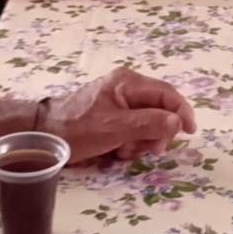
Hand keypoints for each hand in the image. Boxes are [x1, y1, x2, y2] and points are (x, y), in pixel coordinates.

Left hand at [46, 66, 197, 162]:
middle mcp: (127, 88)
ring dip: (140, 142)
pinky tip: (115, 151)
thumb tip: (177, 122)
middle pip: (160, 111)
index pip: (167, 93)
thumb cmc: (76, 128)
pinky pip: (134, 131)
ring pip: (148, 125)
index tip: (189, 132)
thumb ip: (147, 124)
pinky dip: (130, 144)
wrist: (43, 135)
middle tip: (147, 150)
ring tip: (121, 151)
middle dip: (155, 133)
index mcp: (128, 82)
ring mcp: (120, 103)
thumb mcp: (114, 128)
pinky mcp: (114, 117)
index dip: (182, 112)